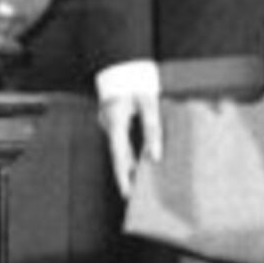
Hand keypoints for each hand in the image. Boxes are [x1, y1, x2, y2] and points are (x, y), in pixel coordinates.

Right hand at [97, 79, 159, 202]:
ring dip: (129, 166)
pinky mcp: (114, 123)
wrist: (123, 67)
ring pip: (119, 151)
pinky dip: (129, 154)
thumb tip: (154, 155)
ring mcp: (109, 125)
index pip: (118, 156)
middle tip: (135, 195)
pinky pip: (121, 143)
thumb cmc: (136, 84)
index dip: (123, 177)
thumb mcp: (149, 104)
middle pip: (118, 157)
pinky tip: (140, 162)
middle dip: (127, 176)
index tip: (127, 194)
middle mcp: (109, 126)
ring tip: (141, 183)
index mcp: (115, 123)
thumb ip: (152, 129)